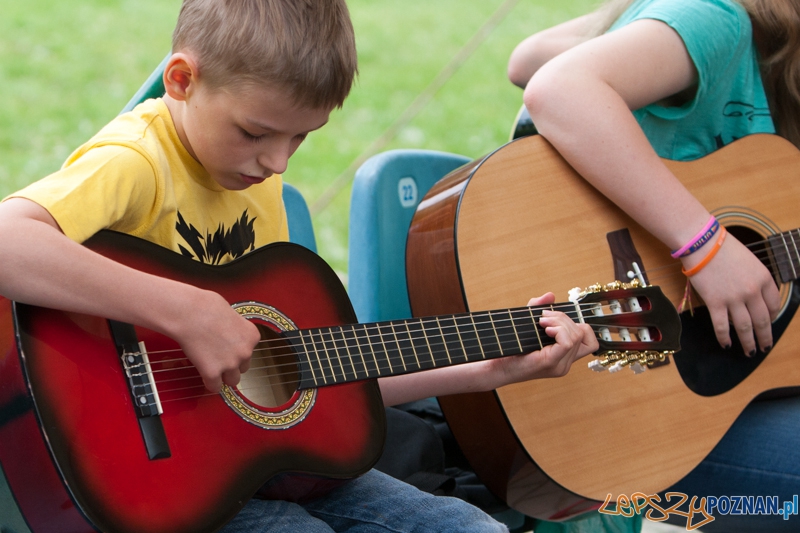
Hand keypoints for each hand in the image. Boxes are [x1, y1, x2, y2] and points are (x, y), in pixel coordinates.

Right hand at [168, 289, 261, 392]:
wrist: (188, 312)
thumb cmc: (205, 306)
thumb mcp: (231, 314)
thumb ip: (236, 328)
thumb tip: (232, 332)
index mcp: (252, 336)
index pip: (249, 352)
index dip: (236, 350)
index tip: (226, 347)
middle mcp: (245, 351)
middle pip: (243, 367)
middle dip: (232, 364)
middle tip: (218, 356)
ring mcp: (230, 363)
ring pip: (232, 380)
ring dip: (223, 376)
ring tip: (211, 366)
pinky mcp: (213, 372)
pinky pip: (215, 387)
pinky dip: (210, 383)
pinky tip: (204, 375)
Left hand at [489, 293, 598, 383]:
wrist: (495, 366)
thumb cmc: (510, 348)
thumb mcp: (528, 324)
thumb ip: (539, 309)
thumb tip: (550, 295)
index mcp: (564, 357)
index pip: (589, 341)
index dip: (578, 325)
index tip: (555, 320)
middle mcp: (565, 363)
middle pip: (582, 333)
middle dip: (564, 318)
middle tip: (544, 318)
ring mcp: (560, 365)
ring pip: (576, 335)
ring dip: (560, 321)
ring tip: (542, 322)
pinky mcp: (550, 363)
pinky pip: (568, 342)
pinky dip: (559, 330)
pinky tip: (546, 329)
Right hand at [683, 233, 779, 354]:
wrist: (702, 244)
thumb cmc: (723, 247)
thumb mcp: (749, 261)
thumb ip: (754, 279)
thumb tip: (750, 298)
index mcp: (764, 278)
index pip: (774, 304)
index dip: (773, 316)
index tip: (769, 322)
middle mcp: (752, 291)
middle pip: (763, 320)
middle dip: (765, 336)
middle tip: (765, 346)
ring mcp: (734, 298)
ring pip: (745, 327)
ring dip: (748, 342)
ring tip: (750, 351)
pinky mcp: (715, 303)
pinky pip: (722, 326)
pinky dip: (724, 337)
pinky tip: (726, 344)